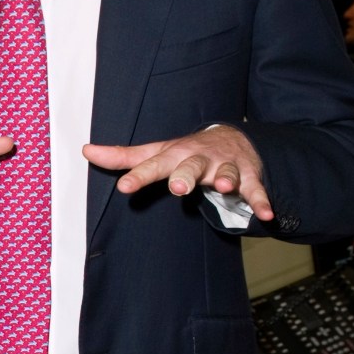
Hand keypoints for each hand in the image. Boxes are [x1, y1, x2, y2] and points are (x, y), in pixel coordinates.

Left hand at [83, 125, 273, 221]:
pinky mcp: (248, 176)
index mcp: (174, 155)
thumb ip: (124, 157)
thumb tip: (86, 151)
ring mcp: (224, 167)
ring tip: (223, 188)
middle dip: (185, 174)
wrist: (231, 139)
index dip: (139, 175)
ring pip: (225, 173)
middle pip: (190, 165)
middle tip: (178, 186)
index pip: (153, 164)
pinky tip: (267, 214)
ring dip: (225, 180)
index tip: (124, 187)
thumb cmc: (186, 151)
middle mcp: (198, 158)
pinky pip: (255, 189)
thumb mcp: (156, 152)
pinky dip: (262, 200)